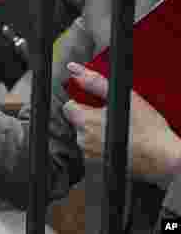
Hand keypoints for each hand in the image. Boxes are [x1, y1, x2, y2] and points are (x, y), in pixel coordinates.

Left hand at [62, 62, 180, 189]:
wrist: (164, 156)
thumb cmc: (147, 129)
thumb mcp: (122, 98)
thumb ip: (94, 82)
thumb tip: (76, 70)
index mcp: (84, 121)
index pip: (69, 105)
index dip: (82, 101)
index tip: (96, 102)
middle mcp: (83, 139)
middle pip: (78, 120)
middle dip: (90, 115)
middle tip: (111, 115)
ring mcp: (90, 153)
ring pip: (86, 134)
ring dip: (96, 129)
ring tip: (118, 128)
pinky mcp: (99, 163)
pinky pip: (94, 148)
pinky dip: (102, 142)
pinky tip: (118, 139)